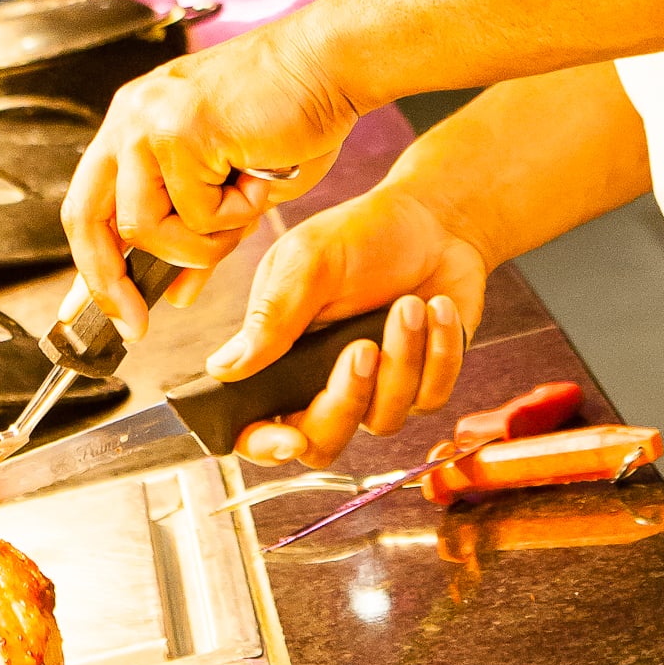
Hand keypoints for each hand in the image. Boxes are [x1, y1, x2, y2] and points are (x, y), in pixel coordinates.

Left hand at [61, 18, 354, 336]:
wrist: (331, 65)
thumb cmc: (291, 116)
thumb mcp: (230, 188)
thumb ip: (196, 236)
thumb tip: (176, 293)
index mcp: (133, 123)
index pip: (87, 205)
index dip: (95, 267)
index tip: (118, 311)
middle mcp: (130, 117)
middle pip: (88, 219)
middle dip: (110, 281)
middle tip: (137, 320)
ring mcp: (150, 120)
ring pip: (146, 227)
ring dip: (200, 243)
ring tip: (244, 210)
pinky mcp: (182, 130)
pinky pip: (197, 213)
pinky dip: (237, 214)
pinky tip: (260, 177)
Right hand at [209, 180, 491, 466]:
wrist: (434, 218)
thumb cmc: (362, 235)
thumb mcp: (308, 261)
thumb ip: (272, 316)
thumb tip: (223, 367)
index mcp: (282, 357)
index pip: (259, 427)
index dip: (266, 446)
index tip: (290, 440)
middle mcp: (325, 383)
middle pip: (323, 443)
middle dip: (345, 400)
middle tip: (362, 348)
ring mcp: (378, 389)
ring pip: (383, 420)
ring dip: (401, 358)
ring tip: (409, 304)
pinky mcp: (425, 384)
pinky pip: (432, 397)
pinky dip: (440, 351)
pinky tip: (437, 308)